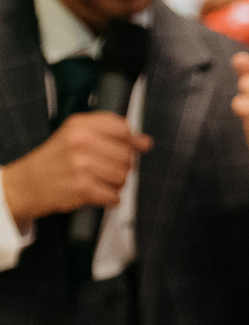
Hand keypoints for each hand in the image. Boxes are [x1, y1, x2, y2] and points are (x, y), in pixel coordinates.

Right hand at [0, 113, 150, 224]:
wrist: (27, 183)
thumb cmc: (56, 160)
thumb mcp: (78, 137)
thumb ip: (113, 136)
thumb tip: (145, 142)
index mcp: (80, 125)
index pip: (122, 128)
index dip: (128, 141)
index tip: (123, 148)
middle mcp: (80, 142)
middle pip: (127, 156)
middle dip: (120, 167)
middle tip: (102, 170)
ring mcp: (81, 165)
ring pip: (123, 177)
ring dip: (115, 184)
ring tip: (97, 181)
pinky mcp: (82, 187)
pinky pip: (114, 195)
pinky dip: (108, 199)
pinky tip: (96, 194)